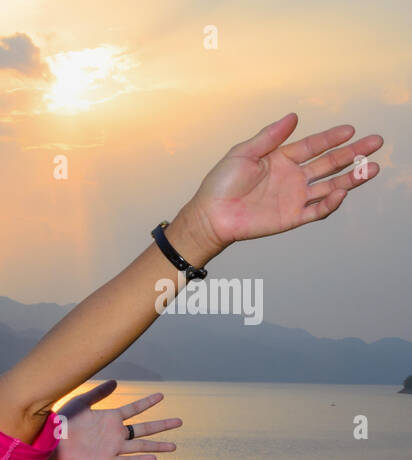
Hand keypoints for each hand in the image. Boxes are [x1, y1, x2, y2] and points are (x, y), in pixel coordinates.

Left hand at [47, 380, 179, 459]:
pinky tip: (153, 458)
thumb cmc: (63, 421)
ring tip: (174, 446)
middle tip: (180, 421)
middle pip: (143, 429)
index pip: (134, 409)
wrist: (50, 441)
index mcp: (110, 418)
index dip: (147, 402)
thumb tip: (116, 381)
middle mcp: (114, 433)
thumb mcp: (81, 403)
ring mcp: (112, 448)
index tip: (161, 395)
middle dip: (162, 426)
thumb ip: (98, 393)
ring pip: (140, 447)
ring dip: (157, 446)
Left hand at [185, 113, 382, 250]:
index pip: (313, 146)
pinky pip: (316, 210)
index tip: (351, 129)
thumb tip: (294, 116)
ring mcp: (294, 197)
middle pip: (329, 164)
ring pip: (330, 186)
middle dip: (353, 153)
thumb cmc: (220, 183)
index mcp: (281, 159)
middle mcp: (292, 177)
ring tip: (373, 168)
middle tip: (376, 142)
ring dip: (352, 178)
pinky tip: (343, 191)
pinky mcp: (291, 217)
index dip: (332, 138)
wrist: (210, 215)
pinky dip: (331, 202)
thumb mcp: (243, 153)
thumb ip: (270, 136)